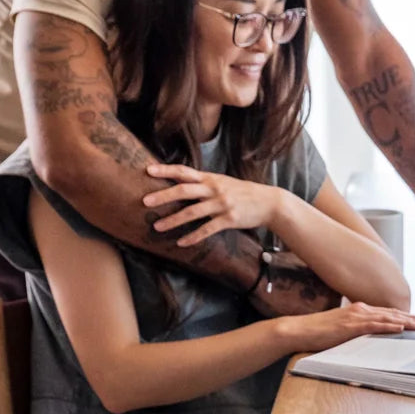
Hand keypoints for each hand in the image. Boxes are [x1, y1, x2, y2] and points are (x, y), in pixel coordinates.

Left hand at [143, 164, 280, 245]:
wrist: (269, 202)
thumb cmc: (244, 193)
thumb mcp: (224, 183)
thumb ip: (205, 184)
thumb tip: (183, 185)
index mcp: (211, 179)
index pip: (184, 171)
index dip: (165, 170)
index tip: (148, 170)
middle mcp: (214, 189)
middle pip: (184, 190)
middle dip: (163, 196)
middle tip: (145, 201)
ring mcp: (221, 204)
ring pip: (192, 212)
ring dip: (173, 220)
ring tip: (157, 226)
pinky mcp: (229, 219)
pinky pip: (207, 229)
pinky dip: (193, 237)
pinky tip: (181, 243)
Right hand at [283, 301, 414, 353]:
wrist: (298, 331)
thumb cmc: (317, 334)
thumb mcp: (342, 332)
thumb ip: (357, 333)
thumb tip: (368, 340)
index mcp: (359, 311)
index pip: (388, 314)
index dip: (407, 318)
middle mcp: (361, 310)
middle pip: (394, 314)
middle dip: (414, 320)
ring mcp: (356, 316)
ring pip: (389, 318)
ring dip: (408, 322)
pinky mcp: (350, 325)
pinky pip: (374, 325)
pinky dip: (389, 326)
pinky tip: (401, 328)